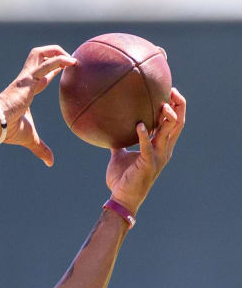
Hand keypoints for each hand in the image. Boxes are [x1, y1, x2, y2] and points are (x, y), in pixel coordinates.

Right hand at [0, 46, 76, 166]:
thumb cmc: (8, 130)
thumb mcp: (30, 138)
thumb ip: (41, 148)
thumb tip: (50, 162)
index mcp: (25, 91)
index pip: (40, 75)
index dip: (52, 69)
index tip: (63, 68)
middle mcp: (25, 81)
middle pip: (38, 57)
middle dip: (53, 52)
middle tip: (69, 58)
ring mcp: (25, 78)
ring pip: (39, 54)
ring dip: (56, 50)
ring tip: (71, 56)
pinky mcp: (27, 79)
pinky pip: (45, 64)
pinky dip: (59, 60)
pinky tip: (71, 62)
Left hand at [106, 88, 186, 213]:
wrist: (122, 197)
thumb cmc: (122, 178)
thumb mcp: (120, 155)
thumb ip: (120, 142)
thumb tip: (111, 130)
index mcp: (159, 147)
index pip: (173, 123)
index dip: (176, 107)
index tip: (170, 91)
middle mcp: (163, 150)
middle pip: (177, 123)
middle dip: (178, 105)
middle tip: (171, 90)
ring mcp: (158, 156)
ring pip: (169, 132)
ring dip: (166, 117)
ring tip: (162, 103)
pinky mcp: (148, 163)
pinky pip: (147, 146)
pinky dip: (143, 134)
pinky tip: (138, 124)